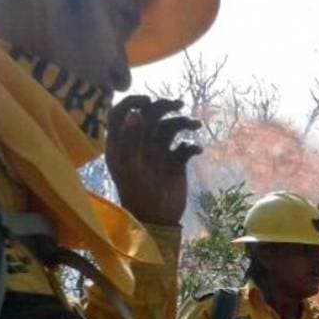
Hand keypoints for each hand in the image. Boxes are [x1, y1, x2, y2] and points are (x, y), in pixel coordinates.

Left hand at [106, 96, 202, 225]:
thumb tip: (137, 112)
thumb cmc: (137, 193)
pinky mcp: (175, 162)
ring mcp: (159, 152)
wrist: (158, 218)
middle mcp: (140, 143)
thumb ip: (130, 139)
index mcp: (122, 143)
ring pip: (170, 127)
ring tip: (195, 124)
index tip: (147, 100)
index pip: (121, 113)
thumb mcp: (130, 166)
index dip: (132, 102)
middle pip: (150, 115)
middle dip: (164, 106)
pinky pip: (185, 146)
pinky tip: (197, 150)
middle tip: (178, 104)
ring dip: (183, 122)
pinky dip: (192, 144)